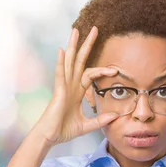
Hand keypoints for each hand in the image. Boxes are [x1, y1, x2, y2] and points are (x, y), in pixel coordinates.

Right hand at [32, 26, 119, 145]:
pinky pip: (60, 74)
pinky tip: (63, 50)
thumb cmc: (63, 131)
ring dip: (73, 46)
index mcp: (77, 92)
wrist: (49, 137)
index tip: (116, 70)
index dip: (102, 70)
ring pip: (69, 62)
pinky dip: (61, 62)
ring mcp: (63, 87)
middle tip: (95, 29)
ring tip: (76, 30)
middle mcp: (70, 85)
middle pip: (80, 60)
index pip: (90, 74)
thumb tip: (115, 116)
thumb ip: (100, 120)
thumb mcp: (87, 125)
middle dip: (87, 45)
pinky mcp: (58, 91)